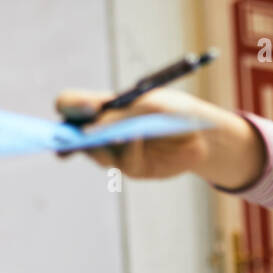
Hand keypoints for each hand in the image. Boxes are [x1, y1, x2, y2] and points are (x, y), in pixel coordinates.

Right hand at [53, 87, 264, 187]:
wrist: (202, 132)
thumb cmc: (172, 110)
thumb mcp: (150, 105)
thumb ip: (121, 116)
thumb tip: (93, 131)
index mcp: (101, 107)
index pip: (71, 104)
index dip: (72, 105)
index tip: (85, 107)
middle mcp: (102, 130)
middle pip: (73, 134)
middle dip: (74, 135)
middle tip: (82, 134)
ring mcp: (115, 151)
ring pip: (97, 152)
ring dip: (104, 144)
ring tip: (114, 134)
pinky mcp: (133, 168)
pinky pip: (124, 162)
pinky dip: (129, 150)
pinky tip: (135, 138)